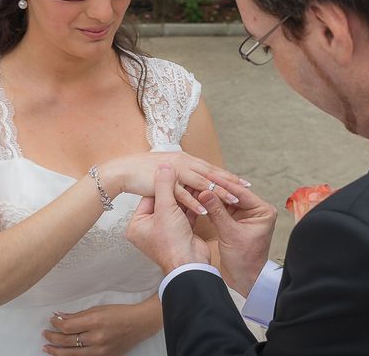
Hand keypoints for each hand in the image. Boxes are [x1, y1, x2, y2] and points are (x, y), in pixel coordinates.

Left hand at [42, 300, 160, 355]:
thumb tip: (61, 316)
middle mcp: (97, 337)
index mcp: (96, 321)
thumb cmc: (120, 313)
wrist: (139, 324)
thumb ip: (79, 315)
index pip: (68, 327)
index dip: (56, 324)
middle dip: (53, 337)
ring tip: (47, 348)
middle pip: (67, 341)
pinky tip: (63, 354)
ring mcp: (100, 350)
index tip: (52, 320)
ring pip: (72, 354)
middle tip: (46, 334)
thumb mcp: (99, 308)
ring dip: (56, 351)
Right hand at [102, 152, 240, 216]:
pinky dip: (196, 202)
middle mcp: (183, 163)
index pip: (210, 168)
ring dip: (218, 192)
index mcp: (184, 159)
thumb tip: (193, 178)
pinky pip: (183, 195)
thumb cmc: (143, 171)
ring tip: (234, 200)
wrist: (122, 171)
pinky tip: (207, 210)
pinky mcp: (164, 184)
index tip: (242, 182)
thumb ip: (181, 174)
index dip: (226, 175)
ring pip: (201, 183)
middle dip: (229, 182)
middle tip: (247, 189)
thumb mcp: (166, 171)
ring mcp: (174, 172)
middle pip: (211, 174)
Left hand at [126, 164, 210, 273]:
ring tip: (195, 182)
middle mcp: (150, 228)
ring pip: (177, 207)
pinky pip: (187, 214)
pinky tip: (201, 194)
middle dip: (176, 190)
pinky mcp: (182, 233)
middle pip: (164, 201)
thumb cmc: (172, 242)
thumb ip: (164, 185)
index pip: (149, 197)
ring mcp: (166, 231)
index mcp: (138, 224)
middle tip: (184, 175)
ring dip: (187, 196)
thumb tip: (163, 165)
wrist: (189, 264)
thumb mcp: (165, 208)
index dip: (161, 184)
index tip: (171, 171)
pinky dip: (194, 205)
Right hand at [198, 178, 277, 296]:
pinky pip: (221, 210)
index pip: (240, 192)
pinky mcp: (235, 222)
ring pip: (225, 201)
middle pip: (232, 194)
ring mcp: (244, 216)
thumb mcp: (230, 233)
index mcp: (262, 210)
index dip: (223, 184)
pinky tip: (198, 200)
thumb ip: (217, 211)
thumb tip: (205, 192)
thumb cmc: (245, 260)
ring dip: (212, 197)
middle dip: (215, 189)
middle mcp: (255, 210)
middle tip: (199, 179)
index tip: (207, 175)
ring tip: (196, 187)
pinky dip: (211, 207)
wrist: (245, 280)